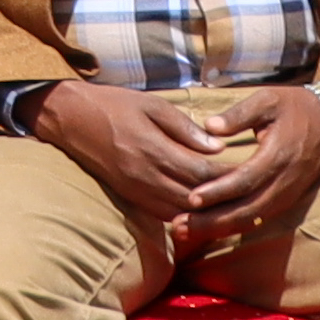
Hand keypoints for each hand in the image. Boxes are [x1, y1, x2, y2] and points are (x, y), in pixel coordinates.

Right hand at [28, 77, 234, 235]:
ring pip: (181, 211)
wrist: (71, 120)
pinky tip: (199, 204)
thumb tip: (216, 145)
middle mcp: (145, 176)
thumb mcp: (152, 105)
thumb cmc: (114, 105)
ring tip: (227, 200)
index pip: (201, 171)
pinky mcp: (129, 197)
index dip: (227, 174)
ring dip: (204, 209)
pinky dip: (184, 212)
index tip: (248, 169)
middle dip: (222, 195)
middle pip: (195, 196)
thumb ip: (184, 127)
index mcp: (153, 149)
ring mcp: (136, 191)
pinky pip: (163, 213)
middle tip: (246, 189)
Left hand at [172, 87, 319, 253]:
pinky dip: (234, 226)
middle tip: (179, 225)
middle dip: (212, 219)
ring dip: (219, 228)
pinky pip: (259, 218)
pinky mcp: (286, 199)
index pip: (246, 179)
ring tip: (186, 231)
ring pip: (252, 218)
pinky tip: (209, 230)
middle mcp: (285, 180)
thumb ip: (239, 114)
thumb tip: (209, 126)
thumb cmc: (292, 106)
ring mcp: (288, 193)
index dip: (219, 191)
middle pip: (247, 208)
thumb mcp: (267, 99)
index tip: (192, 199)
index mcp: (279, 154)